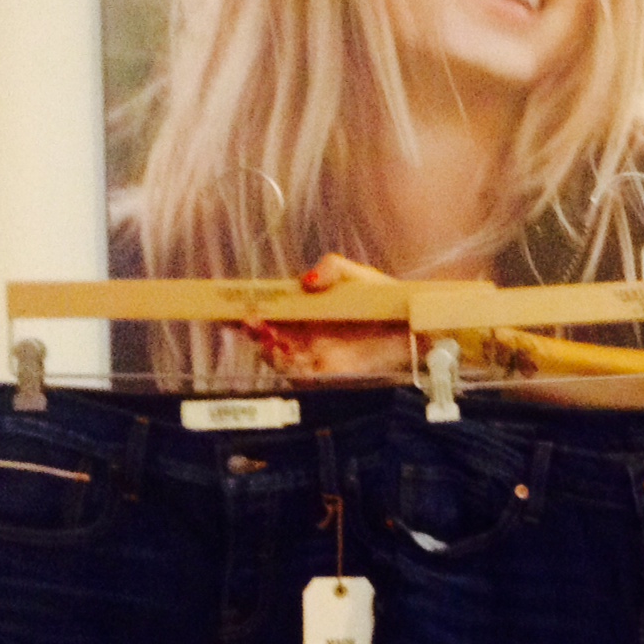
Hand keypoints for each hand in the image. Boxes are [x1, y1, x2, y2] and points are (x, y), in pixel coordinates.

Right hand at [247, 253, 412, 378]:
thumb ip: (331, 268)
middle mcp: (304, 333)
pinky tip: (286, 354)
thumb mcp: (355, 275)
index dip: (247, 308)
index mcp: (305, 310)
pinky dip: (288, 367)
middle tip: (248, 321)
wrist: (411, 323)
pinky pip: (301, 375)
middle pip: (265, 336)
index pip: (268, 311)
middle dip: (251, 330)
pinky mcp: (329, 371)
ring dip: (266, 350)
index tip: (231, 305)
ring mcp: (315, 353)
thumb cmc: (383, 298)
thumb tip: (306, 280)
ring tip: (268, 336)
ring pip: (277, 358)